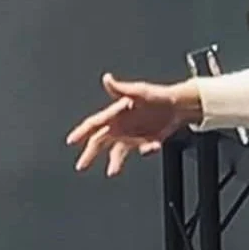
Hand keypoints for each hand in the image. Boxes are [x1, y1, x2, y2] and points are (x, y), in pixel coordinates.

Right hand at [66, 74, 201, 176]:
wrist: (177, 106)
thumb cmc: (157, 96)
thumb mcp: (139, 91)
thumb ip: (121, 88)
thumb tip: (107, 78)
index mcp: (116, 113)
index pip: (94, 123)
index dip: (81, 131)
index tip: (71, 140)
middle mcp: (121, 125)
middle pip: (99, 141)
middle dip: (89, 153)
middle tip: (81, 165)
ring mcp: (131, 135)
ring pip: (116, 151)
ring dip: (114, 162)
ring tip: (112, 171)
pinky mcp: (142, 142)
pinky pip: (138, 151)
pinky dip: (144, 151)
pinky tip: (150, 148)